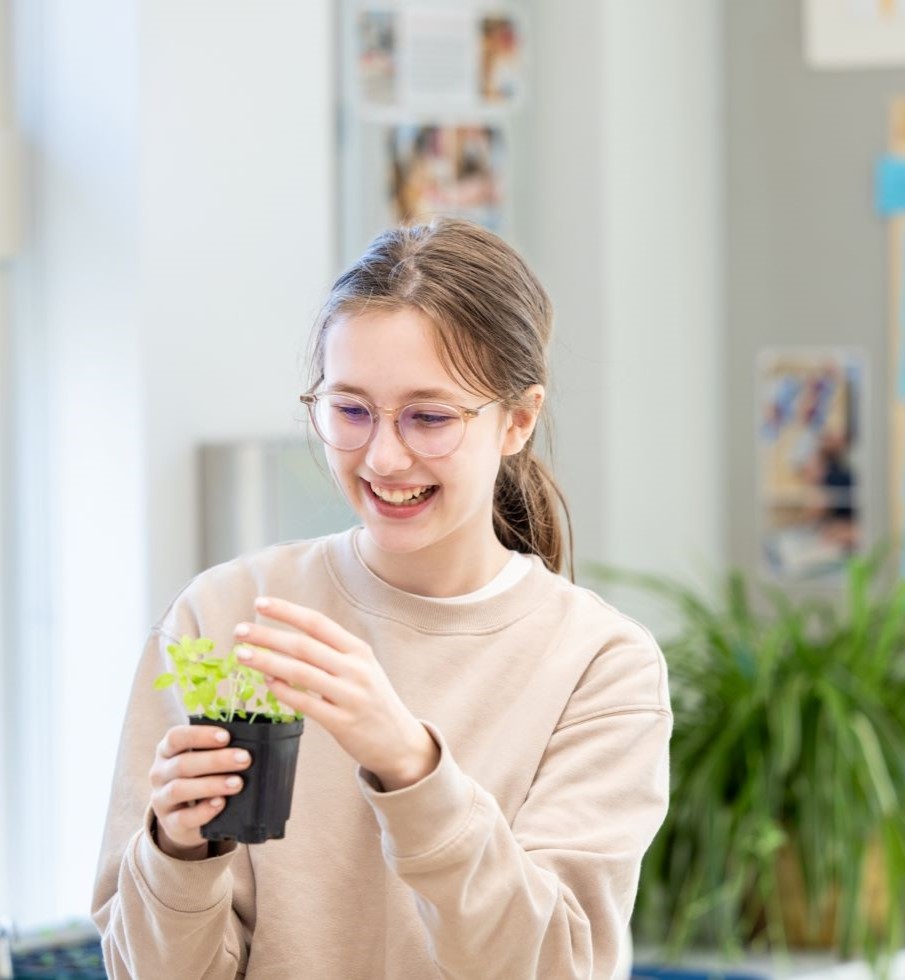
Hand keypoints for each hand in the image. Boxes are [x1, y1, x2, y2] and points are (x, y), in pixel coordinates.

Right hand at [149, 724, 251, 858]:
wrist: (185, 819)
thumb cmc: (200, 778)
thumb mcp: (202, 762)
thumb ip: (218, 751)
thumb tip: (247, 748)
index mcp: (167, 751)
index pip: (175, 737)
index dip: (200, 735)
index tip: (226, 737)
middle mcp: (160, 773)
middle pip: (182, 764)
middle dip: (216, 760)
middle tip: (245, 759)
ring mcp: (161, 799)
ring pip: (179, 789)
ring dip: (211, 785)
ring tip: (237, 783)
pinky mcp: (169, 823)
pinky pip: (183, 818)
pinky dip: (203, 811)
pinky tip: (220, 803)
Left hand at [234, 597, 439, 790]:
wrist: (400, 741)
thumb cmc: (372, 700)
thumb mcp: (361, 668)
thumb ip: (331, 653)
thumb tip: (286, 639)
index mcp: (359, 650)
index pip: (317, 623)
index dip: (287, 611)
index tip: (260, 604)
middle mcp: (356, 669)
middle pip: (304, 646)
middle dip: (268, 636)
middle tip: (239, 631)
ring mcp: (350, 696)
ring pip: (300, 672)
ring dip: (267, 662)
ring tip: (242, 655)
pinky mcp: (342, 722)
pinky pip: (306, 703)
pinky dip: (283, 691)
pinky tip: (267, 683)